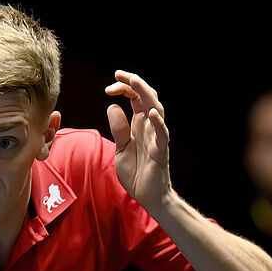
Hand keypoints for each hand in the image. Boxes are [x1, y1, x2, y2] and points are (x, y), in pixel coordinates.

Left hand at [105, 71, 170, 214]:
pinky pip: (162, 134)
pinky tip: (151, 113)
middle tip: (118, 74)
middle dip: (133, 83)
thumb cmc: (136, 172)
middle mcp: (150, 127)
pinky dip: (158, 123)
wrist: (147, 196)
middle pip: (146, 97)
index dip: (124, 89)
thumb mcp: (120, 148)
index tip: (109, 87)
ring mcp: (156, 137)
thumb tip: (112, 107)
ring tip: (135, 82)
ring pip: (156, 109)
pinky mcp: (160, 151)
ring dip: (146, 94)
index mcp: (139, 125)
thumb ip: (118, 129)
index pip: (135, 98)